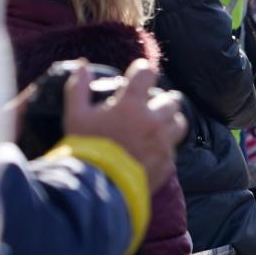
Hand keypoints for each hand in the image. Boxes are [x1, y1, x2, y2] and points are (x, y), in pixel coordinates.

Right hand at [62, 60, 186, 185]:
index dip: (142, 71)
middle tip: (150, 105)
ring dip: (170, 121)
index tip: (137, 75)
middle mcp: (153, 120)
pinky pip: (173, 149)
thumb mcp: (75, 116)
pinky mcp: (167, 162)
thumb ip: (79, 88)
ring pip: (179, 122)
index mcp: (131, 105)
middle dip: (161, 99)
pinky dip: (166, 147)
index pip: (147, 73)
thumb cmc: (85, 150)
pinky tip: (153, 150)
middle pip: (171, 99)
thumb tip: (83, 65)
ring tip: (158, 125)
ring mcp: (163, 142)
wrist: (97, 189)